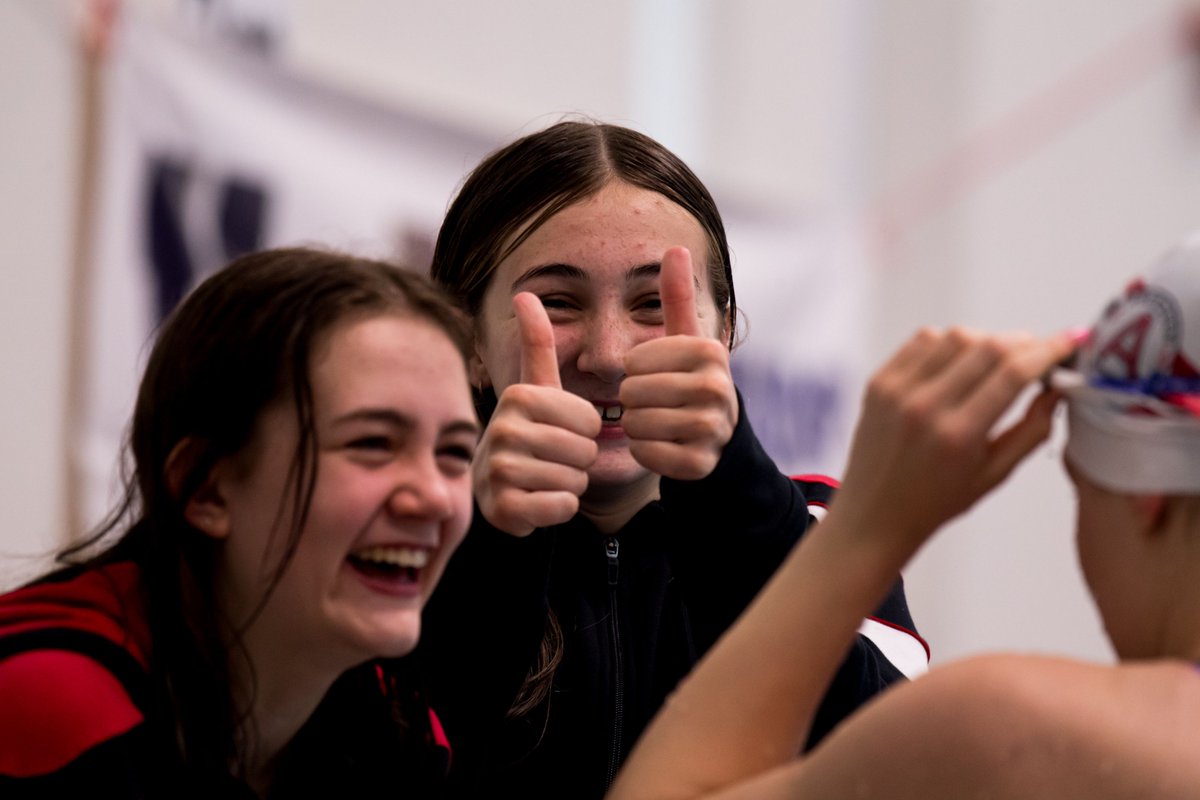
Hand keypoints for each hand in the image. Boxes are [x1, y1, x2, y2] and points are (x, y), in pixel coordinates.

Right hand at [473, 292, 600, 536]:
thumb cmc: (529, 432)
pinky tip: (537, 500)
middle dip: (578, 460)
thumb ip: (536, 342)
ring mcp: (500, 471)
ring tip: (542, 476)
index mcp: (519, 396)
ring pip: (574, 480)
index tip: (558, 431)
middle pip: (584, 452)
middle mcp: (504, 430)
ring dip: (568, 483)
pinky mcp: (504, 509)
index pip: (590, 421)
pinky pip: (562, 507)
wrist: (495, 486)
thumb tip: (524, 292)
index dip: (584, 431)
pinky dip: (559, 508)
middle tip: (551, 458)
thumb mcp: (536, 387)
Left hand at [620, 246, 737, 480]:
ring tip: (659, 421)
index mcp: (708, 351)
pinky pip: (645, 454)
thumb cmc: (691, 378)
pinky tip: (664, 444)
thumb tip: (675, 246)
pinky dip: (646, 451)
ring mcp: (711, 429)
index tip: (658, 374)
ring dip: (637, 425)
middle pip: (631, 392)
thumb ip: (677, 296)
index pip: (633, 360)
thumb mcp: (686, 338)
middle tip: (656, 402)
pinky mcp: (699, 463)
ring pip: (636, 423)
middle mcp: (716, 388)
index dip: (635, 370)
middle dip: (634, 399)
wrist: (721, 436)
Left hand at [832, 327, 1075, 552]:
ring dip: (986, 339)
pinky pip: (921, 341)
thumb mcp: (995, 474)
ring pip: (954, 336)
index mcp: (958, 435)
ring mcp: (896, 391)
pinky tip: (960, 360)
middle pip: (987, 346)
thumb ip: (1032, 430)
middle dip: (1023, 342)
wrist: (874, 513)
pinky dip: (948, 342)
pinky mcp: (878, 382)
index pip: (1013, 373)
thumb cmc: (936, 500)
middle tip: (1038, 352)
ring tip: (998, 360)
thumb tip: (1057, 389)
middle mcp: (924, 407)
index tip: (1070, 341)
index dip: (1049, 351)